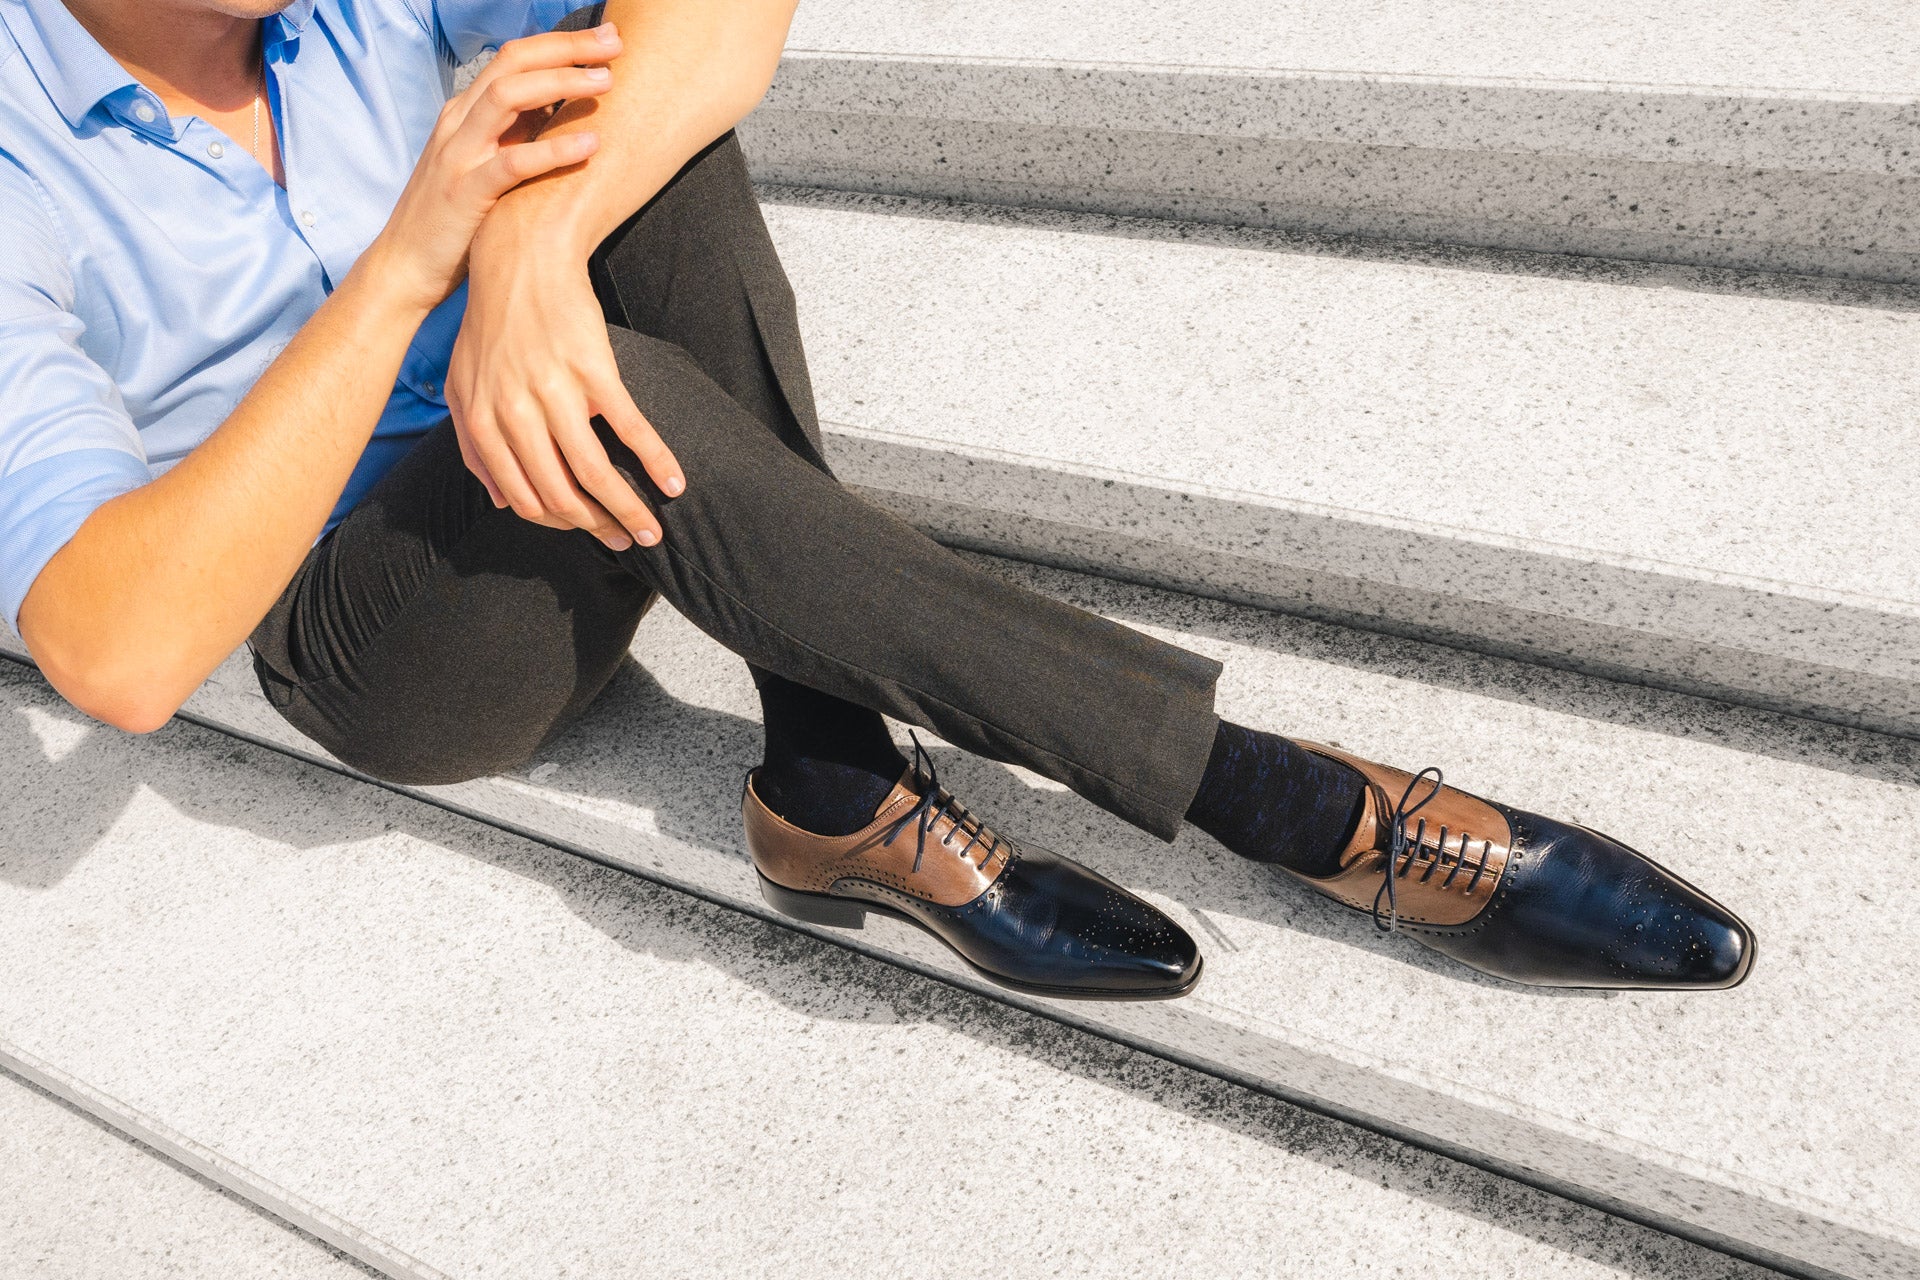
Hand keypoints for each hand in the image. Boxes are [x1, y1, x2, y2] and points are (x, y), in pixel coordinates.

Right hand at [365, 23, 623, 311]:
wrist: (404, 266)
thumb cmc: (455, 219)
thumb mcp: (485, 164)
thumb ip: (514, 135)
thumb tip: (558, 110)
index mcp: (465, 112)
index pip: (514, 58)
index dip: (561, 43)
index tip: (606, 40)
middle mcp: (459, 122)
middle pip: (514, 63)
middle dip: (567, 48)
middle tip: (615, 44)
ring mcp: (458, 154)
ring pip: (508, 96)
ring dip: (561, 83)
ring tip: (606, 82)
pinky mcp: (465, 193)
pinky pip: (512, 162)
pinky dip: (553, 149)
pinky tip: (590, 145)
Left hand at [445, 179, 685, 551]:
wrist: (521, 258)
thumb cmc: (490, 323)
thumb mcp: (461, 385)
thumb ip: (473, 446)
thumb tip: (499, 502)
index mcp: (482, 422)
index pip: (525, 499)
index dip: (560, 524)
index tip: (586, 529)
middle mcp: (515, 415)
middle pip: (562, 496)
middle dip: (598, 528)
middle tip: (624, 540)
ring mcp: (556, 394)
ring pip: (596, 474)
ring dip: (629, 511)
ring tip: (652, 532)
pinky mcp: (595, 372)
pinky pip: (631, 429)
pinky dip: (656, 463)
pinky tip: (674, 484)